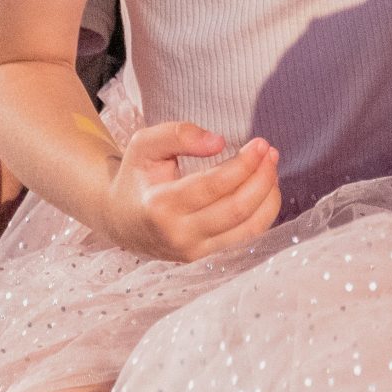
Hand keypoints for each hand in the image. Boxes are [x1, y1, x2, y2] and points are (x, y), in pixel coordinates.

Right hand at [100, 121, 280, 262]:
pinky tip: (264, 188)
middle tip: (270, 151)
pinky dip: (263, 212)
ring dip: (268, 196)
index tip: (260, 143)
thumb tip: (219, 142)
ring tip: (271, 167)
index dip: (243, 164)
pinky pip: (245, 237)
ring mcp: (193, 251)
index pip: (214, 186)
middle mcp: (178, 235)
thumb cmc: (136, 175)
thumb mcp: (145, 144)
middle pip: (236, 209)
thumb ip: (178, 134)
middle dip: (261, 178)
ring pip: (248, 229)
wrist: (120, 219)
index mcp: (159, 206)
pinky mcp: (204, 257)